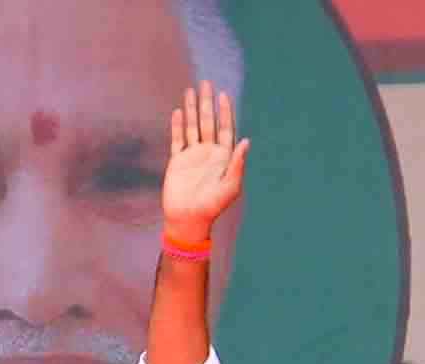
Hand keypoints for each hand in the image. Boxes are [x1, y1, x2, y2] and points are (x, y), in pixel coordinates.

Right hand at [162, 82, 248, 238]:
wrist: (188, 219)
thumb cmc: (212, 206)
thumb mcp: (230, 186)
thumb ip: (238, 164)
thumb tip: (246, 141)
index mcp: (223, 156)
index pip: (225, 128)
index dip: (225, 112)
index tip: (224, 95)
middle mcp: (208, 152)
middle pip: (208, 122)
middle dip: (207, 103)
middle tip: (206, 83)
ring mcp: (192, 155)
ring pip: (192, 127)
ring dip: (192, 109)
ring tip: (191, 91)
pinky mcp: (177, 161)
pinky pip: (178, 140)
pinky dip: (178, 126)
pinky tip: (179, 112)